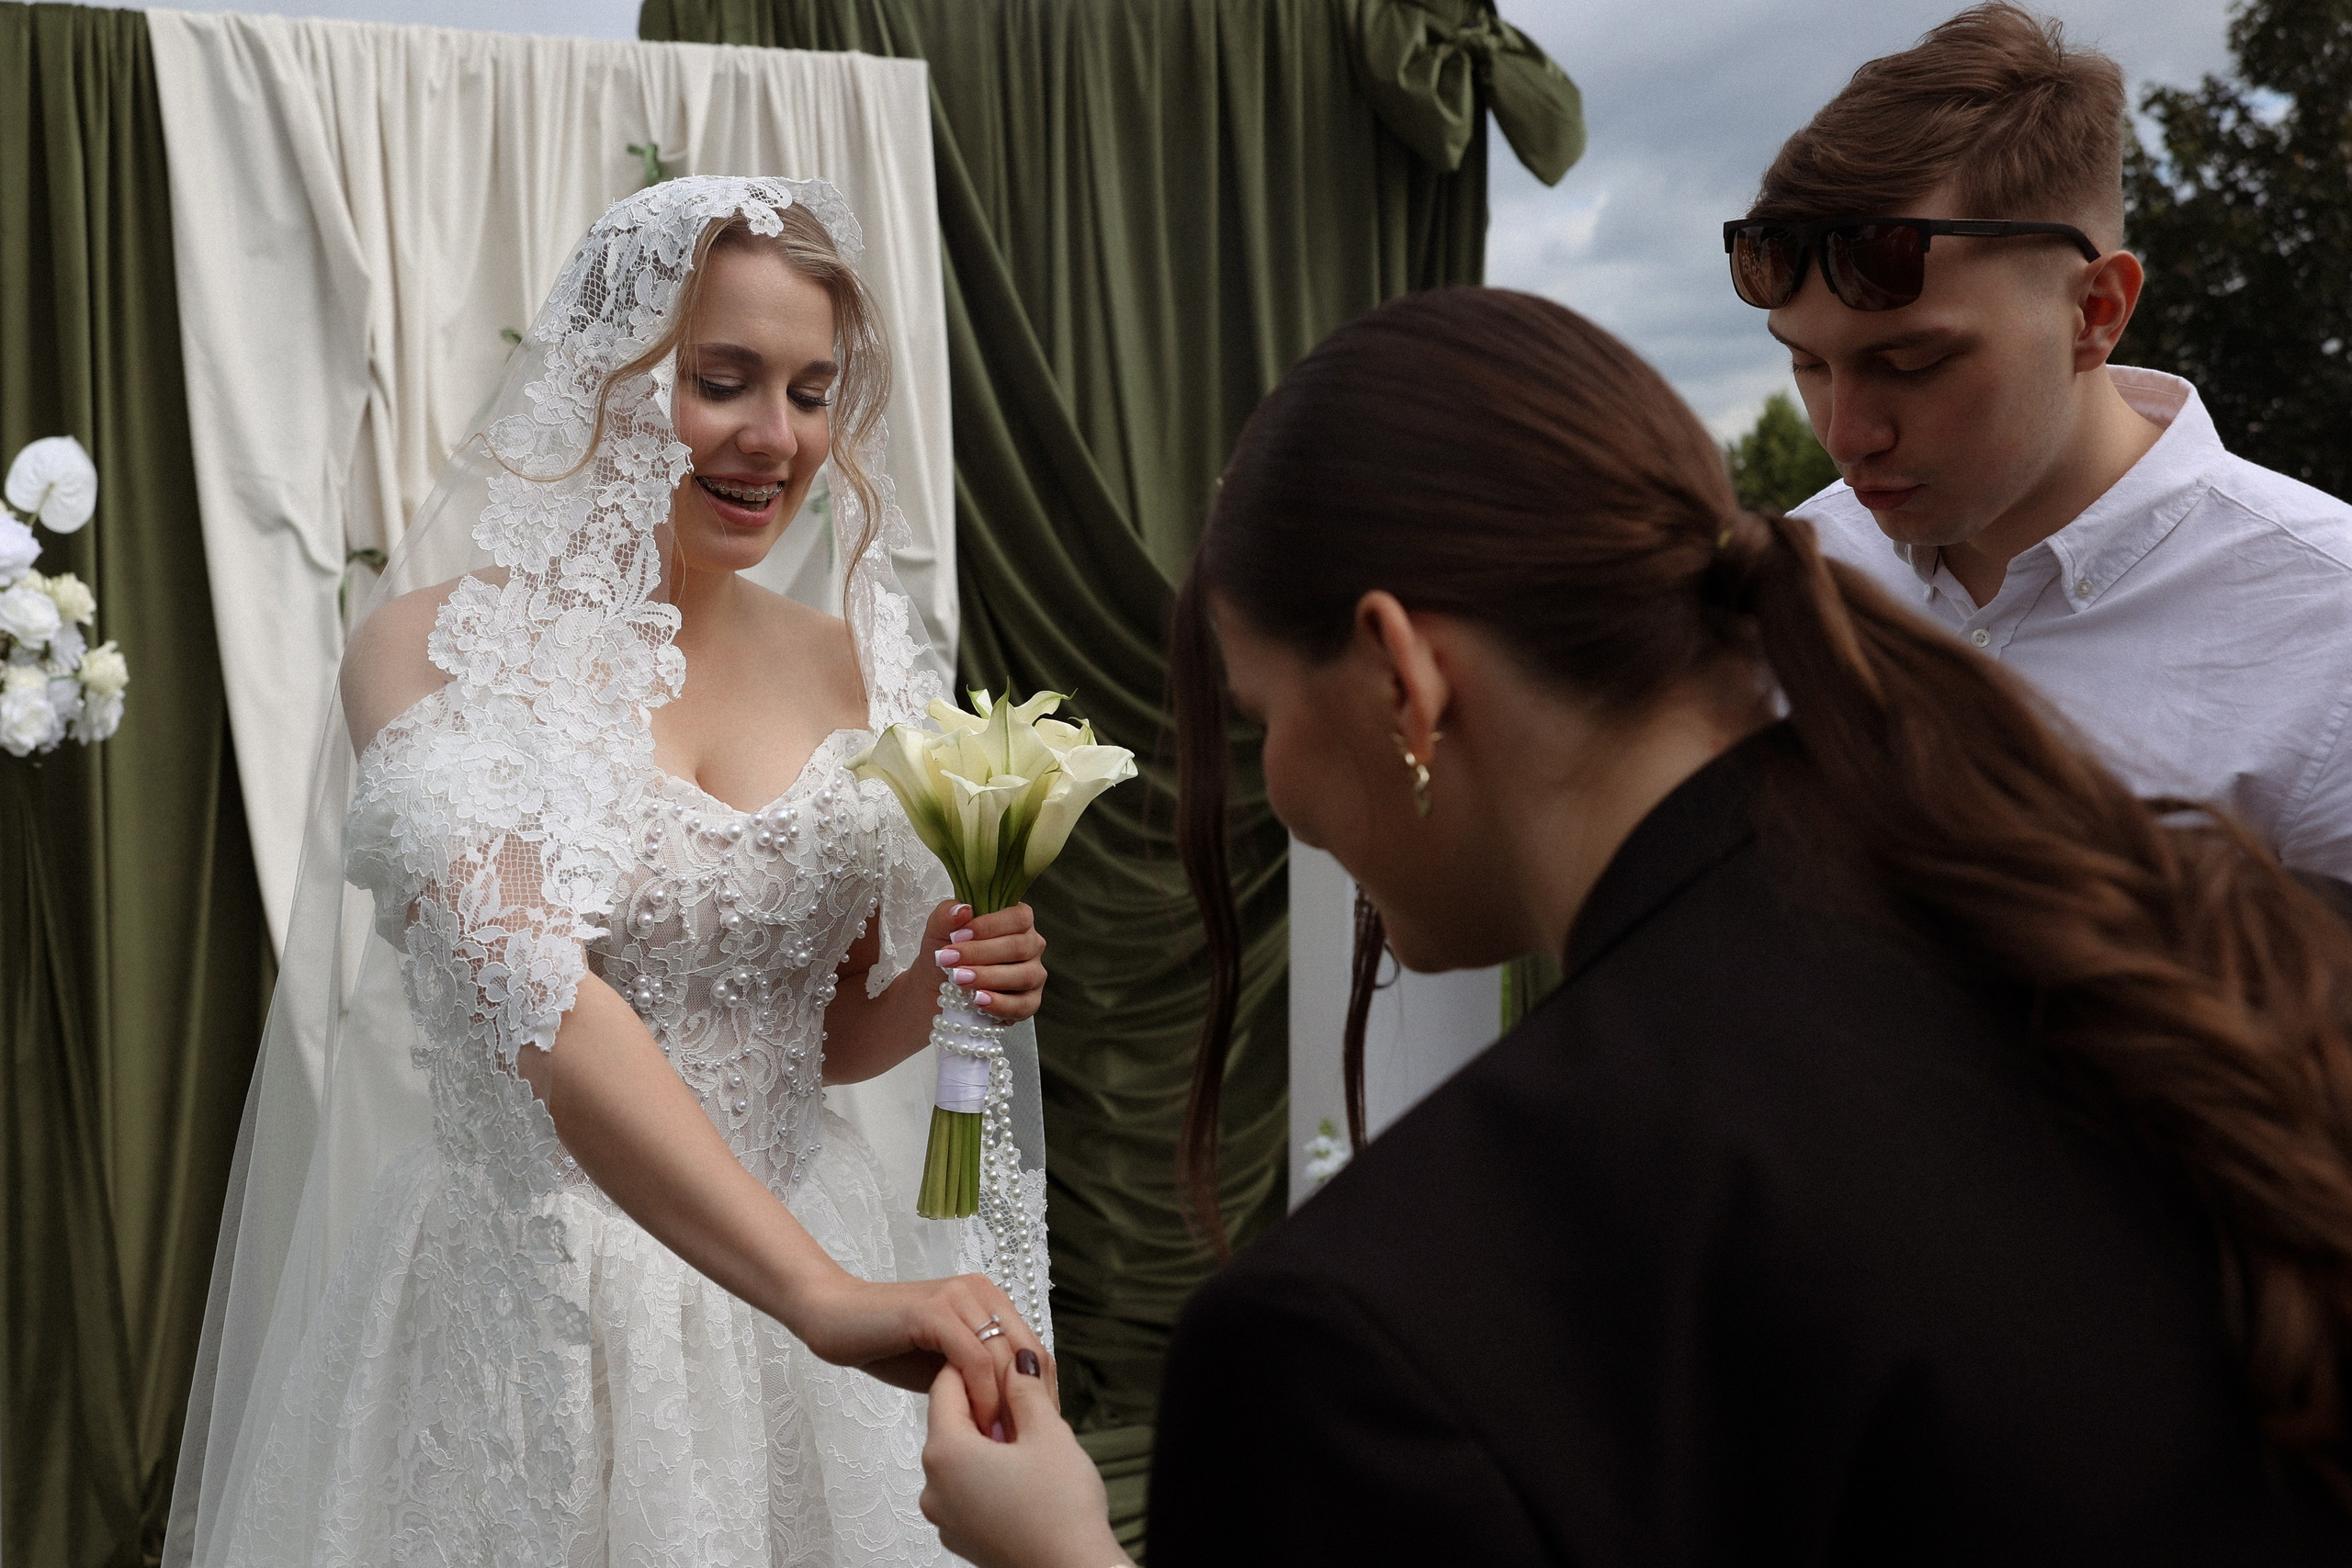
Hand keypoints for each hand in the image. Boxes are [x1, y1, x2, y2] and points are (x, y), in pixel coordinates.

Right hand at [789, 1267, 1054, 1436]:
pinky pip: (975, 1358)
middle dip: (1029, 1408)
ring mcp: (959, 1298)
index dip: (1040, 1400)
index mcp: (990, 1300)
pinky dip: (981, 1395)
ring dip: (1006, 1407)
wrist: (835, 1320)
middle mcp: (981, 1292)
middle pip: (1028, 1355)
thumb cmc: (890, 1345)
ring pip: (1005, 1358)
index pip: (1035, 1354)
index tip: (1031, 1443)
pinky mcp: (935, 1311)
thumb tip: (1016, 1420)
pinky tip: (974, 1426)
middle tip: (1021, 1451)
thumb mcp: (945, 1367)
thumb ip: (979, 1379)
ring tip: (999, 1446)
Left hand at [921, 1360, 1130, 1567]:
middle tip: (1024, 1401)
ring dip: (988, 1444)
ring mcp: (946, 1518)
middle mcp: (933, 1488)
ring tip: (1030, 1444)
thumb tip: (1016, 1366)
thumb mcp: (1049, 1433)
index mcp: (945, 1454)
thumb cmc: (1061, 1514)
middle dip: (985, 1408)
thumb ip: (1026, 1390)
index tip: (998, 1360)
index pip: (946, 1386)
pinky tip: (1024, 1478)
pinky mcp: (962, 1537)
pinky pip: (967, 1491)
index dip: (975, 1365)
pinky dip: (988, 1476)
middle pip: (952, 1424)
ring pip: (960, 1459)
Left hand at [929, 900, 1048, 1022]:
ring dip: (989, 977)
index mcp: (1016, 921)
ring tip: (959, 980)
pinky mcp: (1029, 1003)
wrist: (936, 990)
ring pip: (1024, 976)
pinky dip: (1000, 1004)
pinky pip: (1023, 1005)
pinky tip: (977, 1000)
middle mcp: (1031, 946)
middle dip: (981, 954)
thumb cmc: (946, 955)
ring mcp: (1033, 975)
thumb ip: (946, 915)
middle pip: (1020, 946)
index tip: (957, 936)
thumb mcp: (938, 932)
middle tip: (950, 960)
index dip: (990, 926)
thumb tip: (963, 909)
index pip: (1019, 917)